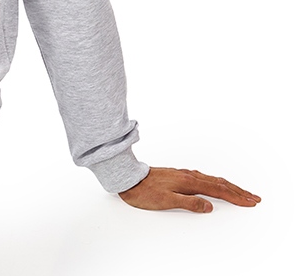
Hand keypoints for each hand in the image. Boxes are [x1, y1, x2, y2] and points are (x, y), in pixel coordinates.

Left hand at [118, 167, 260, 212]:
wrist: (126, 177)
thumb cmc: (143, 191)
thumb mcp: (166, 201)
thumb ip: (189, 203)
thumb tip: (209, 206)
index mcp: (188, 182)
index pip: (218, 190)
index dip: (236, 197)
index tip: (251, 202)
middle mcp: (188, 176)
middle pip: (219, 183)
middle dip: (238, 191)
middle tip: (254, 197)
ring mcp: (183, 174)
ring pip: (212, 180)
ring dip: (228, 186)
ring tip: (240, 191)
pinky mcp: (177, 175)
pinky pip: (203, 178)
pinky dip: (215, 182)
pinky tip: (214, 184)